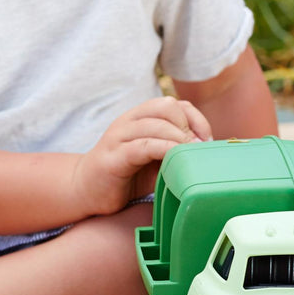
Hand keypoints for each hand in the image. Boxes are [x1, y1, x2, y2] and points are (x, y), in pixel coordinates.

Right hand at [70, 97, 211, 218]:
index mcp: (139, 118)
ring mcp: (118, 137)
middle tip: (196, 151)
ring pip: (155, 123)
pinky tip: (174, 160)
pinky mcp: (113, 158)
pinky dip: (164, 150)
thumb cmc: (125, 176)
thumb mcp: (155, 159)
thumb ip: (175, 151)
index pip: (174, 104)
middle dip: (188, 126)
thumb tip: (208, 152)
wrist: (85, 190)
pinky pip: (143, 146)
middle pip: (166, 106)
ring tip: (190, 157)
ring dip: (179, 139)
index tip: (206, 142)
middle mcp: (128, 121)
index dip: (196, 119)